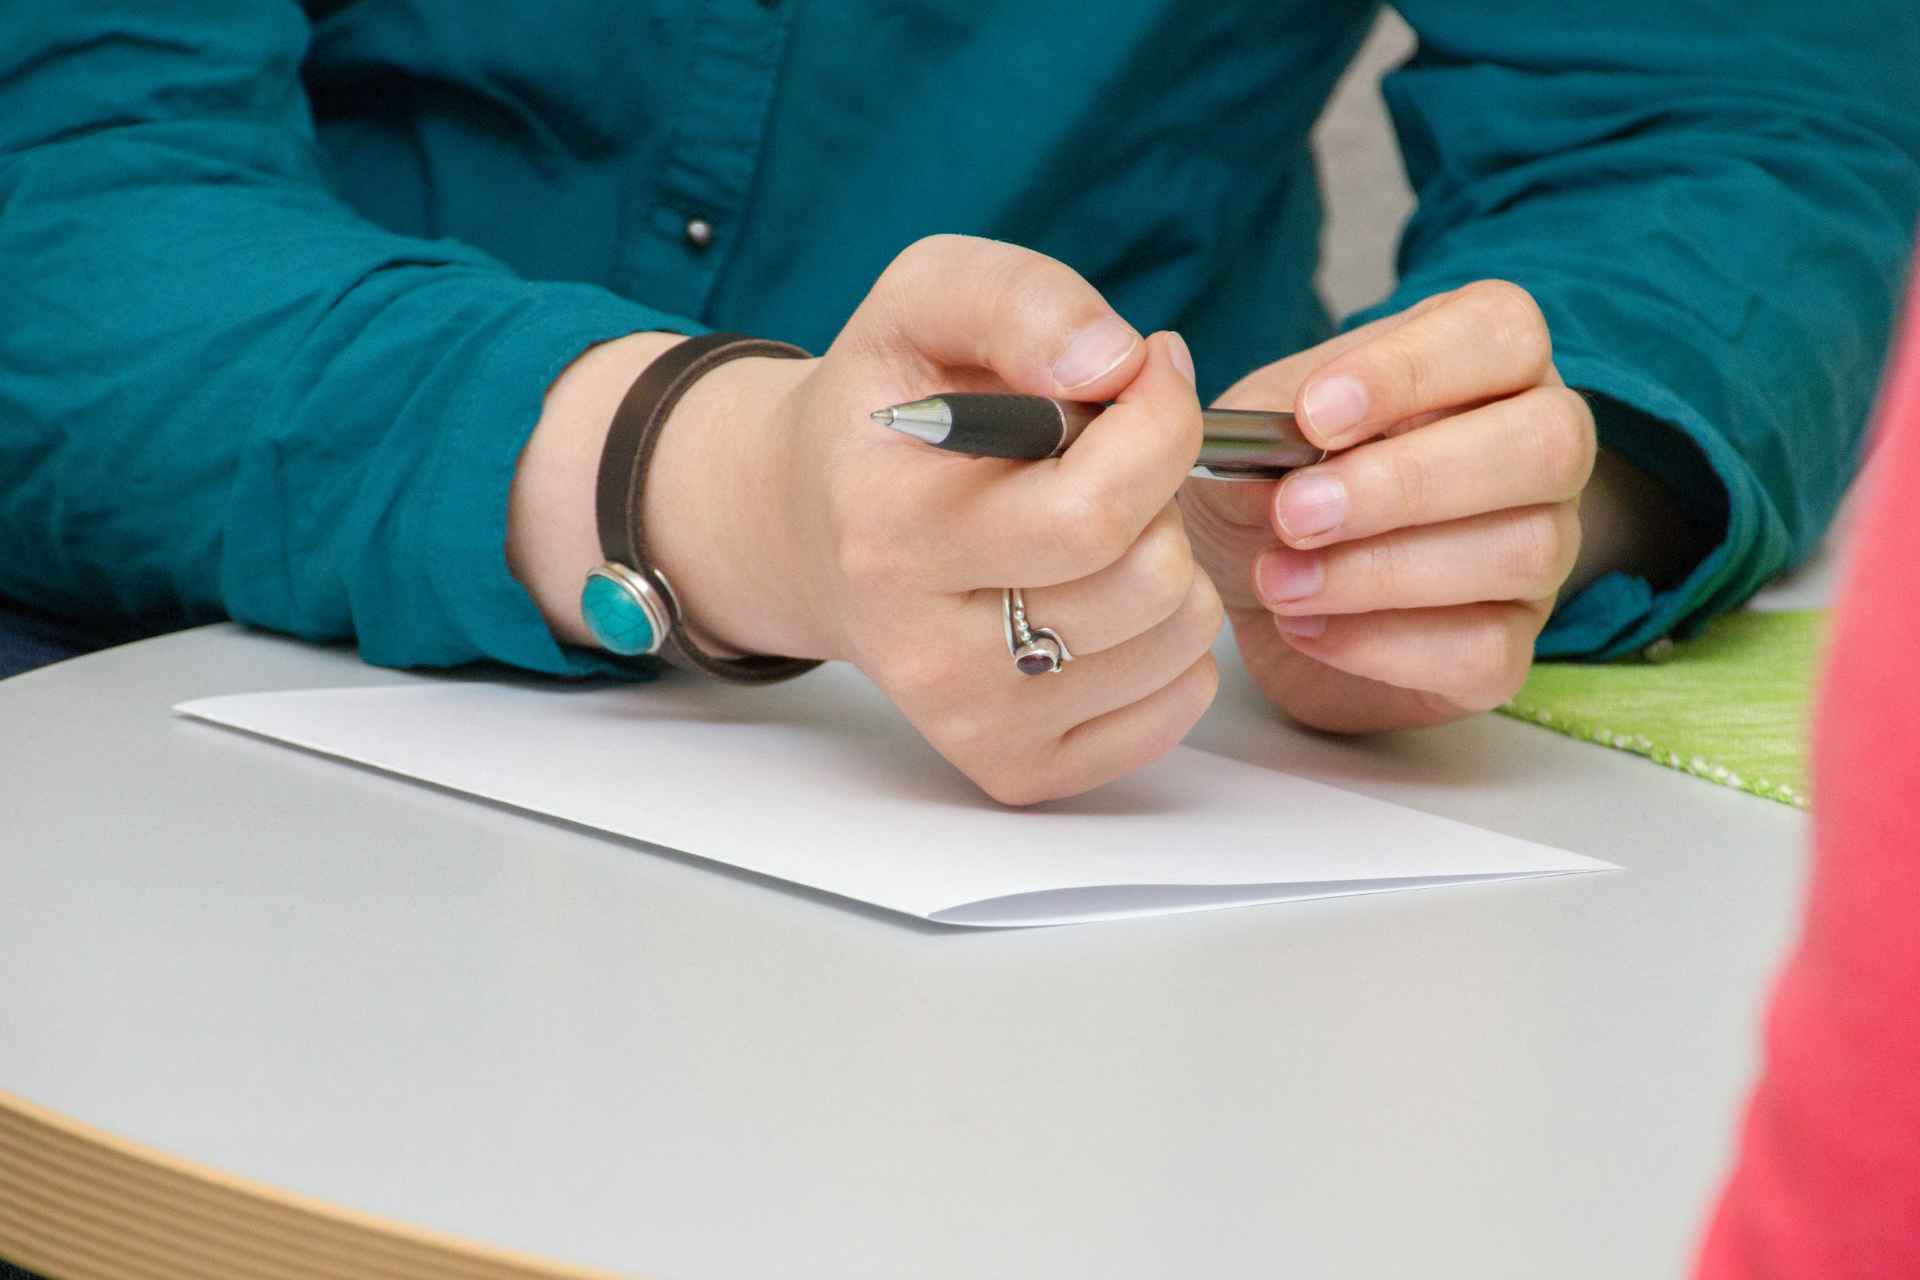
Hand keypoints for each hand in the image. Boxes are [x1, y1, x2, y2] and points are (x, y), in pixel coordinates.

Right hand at [513, 236, 1222, 803]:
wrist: (809, 530)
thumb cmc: (886, 413)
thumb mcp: (924, 301)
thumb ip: (1020, 299)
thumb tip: (1115, 364)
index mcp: (890, 533)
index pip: (1096, 510)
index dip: (1158, 421)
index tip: (1140, 378)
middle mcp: (922, 651)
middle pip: (1147, 580)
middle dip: (1161, 494)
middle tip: (1108, 462)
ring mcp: (969, 723)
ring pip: (1177, 641)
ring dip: (1169, 562)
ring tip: (1096, 528)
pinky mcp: (1015, 769)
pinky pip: (1176, 704)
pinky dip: (1169, 640)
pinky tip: (1102, 595)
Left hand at [1179, 281, 1595, 731]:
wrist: (1258, 593)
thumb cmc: (1270, 485)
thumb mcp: (1249, 436)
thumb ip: (1267, 427)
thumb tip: (1279, 444)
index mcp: (1484, 360)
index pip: (1500, 329)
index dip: (1413, 370)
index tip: (1313, 416)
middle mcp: (1539, 447)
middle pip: (1548, 442)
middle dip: (1408, 482)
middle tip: (1294, 514)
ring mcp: (1541, 549)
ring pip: (1524, 552)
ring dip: (1382, 571)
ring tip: (1277, 581)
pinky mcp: (1510, 647)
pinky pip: (1486, 650)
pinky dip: (1384, 644)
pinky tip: (1305, 627)